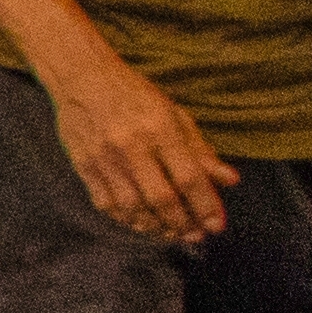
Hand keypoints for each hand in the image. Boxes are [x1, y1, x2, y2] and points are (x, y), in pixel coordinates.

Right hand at [54, 59, 236, 244]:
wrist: (81, 78)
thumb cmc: (135, 95)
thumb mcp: (174, 115)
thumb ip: (200, 150)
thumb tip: (230, 180)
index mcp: (160, 129)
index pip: (188, 177)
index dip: (205, 205)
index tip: (217, 225)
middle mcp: (131, 146)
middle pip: (161, 197)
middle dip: (182, 222)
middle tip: (195, 234)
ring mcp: (104, 157)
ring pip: (132, 206)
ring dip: (154, 226)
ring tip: (169, 232)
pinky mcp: (83, 165)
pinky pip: (105, 203)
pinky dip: (125, 218)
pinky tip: (139, 221)